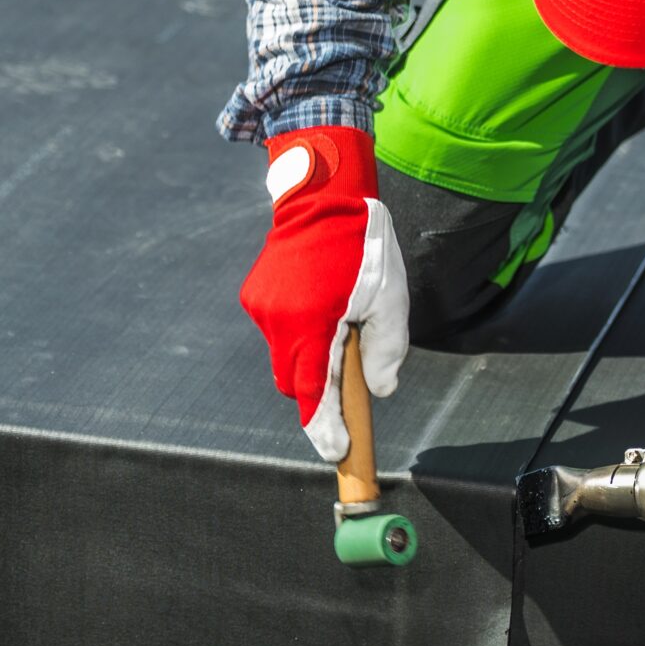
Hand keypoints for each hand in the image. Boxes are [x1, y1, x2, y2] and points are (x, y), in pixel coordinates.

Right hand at [238, 125, 409, 462]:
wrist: (321, 194)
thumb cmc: (362, 244)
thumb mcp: (390, 298)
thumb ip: (387, 350)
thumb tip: (379, 390)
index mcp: (313, 324)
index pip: (314, 394)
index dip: (325, 428)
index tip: (337, 451)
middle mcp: (279, 321)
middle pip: (296, 383)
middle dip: (319, 391)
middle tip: (349, 376)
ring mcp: (261, 309)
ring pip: (285, 357)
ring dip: (309, 355)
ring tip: (337, 318)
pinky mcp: (254, 297)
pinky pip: (278, 331)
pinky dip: (297, 331)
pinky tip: (318, 301)